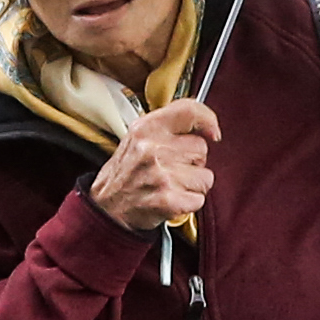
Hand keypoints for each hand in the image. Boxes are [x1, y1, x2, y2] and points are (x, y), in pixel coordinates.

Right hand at [87, 98, 218, 234]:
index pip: (188, 111)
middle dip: (193, 161)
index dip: (207, 119)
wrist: (106, 208)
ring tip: (171, 185)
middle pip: (201, 148)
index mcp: (145, 129)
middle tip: (172, 168)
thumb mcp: (138, 138)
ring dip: (192, 185)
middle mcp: (152, 149)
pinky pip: (199, 200)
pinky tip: (171, 200)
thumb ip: (168, 127)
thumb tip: (207, 127)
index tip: (212, 131)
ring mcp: (161, 175)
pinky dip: (189, 204)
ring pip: (205, 177)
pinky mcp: (167, 199)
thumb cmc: (125, 174)